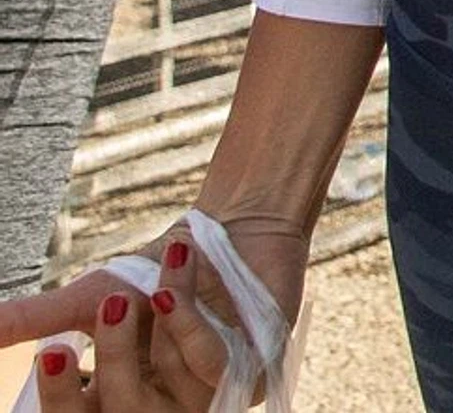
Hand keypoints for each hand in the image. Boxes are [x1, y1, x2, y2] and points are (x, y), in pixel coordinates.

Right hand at [1, 211, 301, 410]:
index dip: (61, 397)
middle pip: (121, 411)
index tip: (52, 353)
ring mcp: (205, 398)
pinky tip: (172, 290)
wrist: (231, 228)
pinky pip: (209, 362)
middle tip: (108, 305)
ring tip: (159, 275)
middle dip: (113, 358)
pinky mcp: (249, 376)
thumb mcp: (90, 298)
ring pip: (166, 382)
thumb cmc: (154, 272)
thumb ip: (33, 320)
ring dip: (157, 321)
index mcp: (115, 400)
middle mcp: (158, 409)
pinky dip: (186, 321)